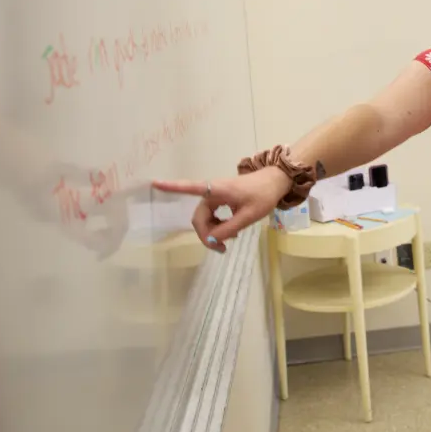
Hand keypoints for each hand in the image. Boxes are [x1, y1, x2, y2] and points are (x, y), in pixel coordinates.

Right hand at [152, 166, 288, 252]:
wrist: (275, 183)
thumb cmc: (262, 195)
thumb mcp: (248, 216)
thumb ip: (229, 229)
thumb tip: (210, 241)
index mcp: (216, 190)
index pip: (190, 187)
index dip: (172, 187)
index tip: (154, 183)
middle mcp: (212, 192)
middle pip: (199, 217)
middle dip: (206, 234)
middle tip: (222, 249)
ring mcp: (216, 195)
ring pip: (205, 219)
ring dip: (212, 232)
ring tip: (229, 241)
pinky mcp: (221, 199)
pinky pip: (212, 216)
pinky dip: (217, 226)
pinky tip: (230, 233)